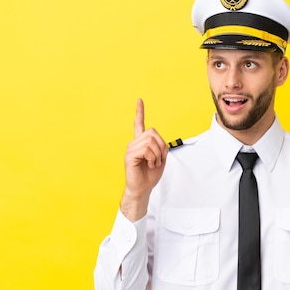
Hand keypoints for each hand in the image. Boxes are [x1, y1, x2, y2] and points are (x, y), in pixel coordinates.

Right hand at [120, 98, 167, 221]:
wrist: (143, 189)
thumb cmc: (150, 175)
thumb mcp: (161, 158)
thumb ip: (161, 146)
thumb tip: (157, 141)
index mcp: (141, 143)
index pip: (139, 124)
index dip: (140, 112)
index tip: (139, 100)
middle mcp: (134, 143)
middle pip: (152, 132)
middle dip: (161, 146)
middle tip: (158, 159)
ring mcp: (131, 148)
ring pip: (151, 141)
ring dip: (157, 154)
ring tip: (153, 163)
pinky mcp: (129, 155)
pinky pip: (146, 149)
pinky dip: (152, 158)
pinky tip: (148, 164)